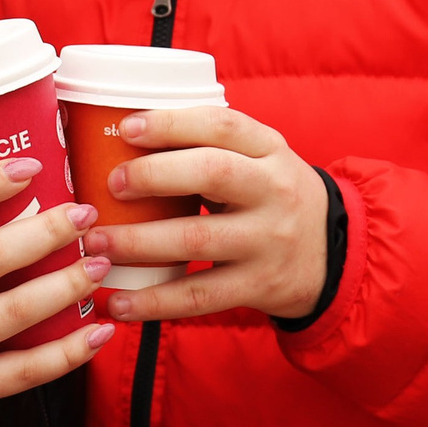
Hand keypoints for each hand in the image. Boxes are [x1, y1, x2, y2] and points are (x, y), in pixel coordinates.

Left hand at [80, 107, 330, 323]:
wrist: (332, 254)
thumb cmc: (270, 195)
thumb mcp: (259, 159)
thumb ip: (209, 146)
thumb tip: (123, 136)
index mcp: (269, 148)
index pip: (222, 125)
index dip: (172, 123)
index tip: (127, 128)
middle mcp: (273, 190)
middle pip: (212, 174)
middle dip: (153, 175)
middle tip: (110, 184)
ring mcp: (267, 241)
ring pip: (197, 238)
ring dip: (139, 242)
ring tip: (96, 243)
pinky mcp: (258, 286)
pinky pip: (199, 295)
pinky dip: (154, 301)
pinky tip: (118, 302)